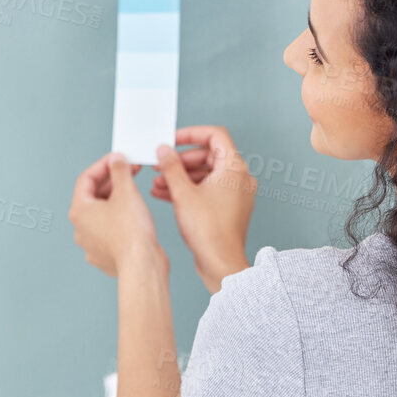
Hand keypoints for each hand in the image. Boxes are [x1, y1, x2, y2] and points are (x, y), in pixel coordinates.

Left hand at [69, 152, 162, 277]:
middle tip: (130, 171)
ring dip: (117, 200)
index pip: (86, 179)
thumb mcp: (126, 192)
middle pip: (93, 197)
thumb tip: (116, 160)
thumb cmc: (131, 233)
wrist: (142, 265)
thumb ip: (120, 171)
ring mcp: (91, 244)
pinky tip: (135, 215)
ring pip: (102, 215)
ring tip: (135, 191)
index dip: (104, 165)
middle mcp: (80, 229)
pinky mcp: (105, 256)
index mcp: (79, 211)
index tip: (118, 159)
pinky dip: (120, 220)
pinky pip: (110, 232)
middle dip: (113, 181)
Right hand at [150, 125, 254, 289]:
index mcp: (234, 168)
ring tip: (157, 182)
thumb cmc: (209, 231)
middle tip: (160, 164)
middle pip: (207, 155)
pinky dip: (188, 190)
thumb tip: (164, 150)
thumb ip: (171, 167)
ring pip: (205, 174)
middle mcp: (239, 178)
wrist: (220, 263)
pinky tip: (165, 194)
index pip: (214, 136)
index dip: (190, 134)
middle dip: (180, 160)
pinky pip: (207, 190)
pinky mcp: (228, 208)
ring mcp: (235, 194)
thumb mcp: (183, 193)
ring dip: (180, 176)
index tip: (172, 139)